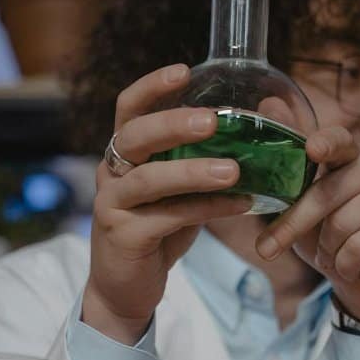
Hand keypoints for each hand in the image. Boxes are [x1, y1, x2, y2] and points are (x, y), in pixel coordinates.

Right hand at [84, 64, 251, 342]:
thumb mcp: (176, 192)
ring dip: (194, 172)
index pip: (128, 109)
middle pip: (135, 136)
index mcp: (123, 155)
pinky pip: (169, 217)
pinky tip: (241, 205)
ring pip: (150, 179)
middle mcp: (111, 173)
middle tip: (213, 121)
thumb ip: (196, 164)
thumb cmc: (156, 233)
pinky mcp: (123, 236)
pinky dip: (208, 208)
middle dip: (173, 124)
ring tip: (234, 170)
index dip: (152, 86)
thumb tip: (249, 133)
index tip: (185, 70)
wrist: (125, 290)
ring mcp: (112, 205)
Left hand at [255, 126, 359, 325]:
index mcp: (351, 160)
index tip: (311, 150)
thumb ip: (287, 162)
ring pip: (342, 223)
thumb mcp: (300, 205)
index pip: (339, 141)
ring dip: (327, 250)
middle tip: (267, 249)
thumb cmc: (331, 240)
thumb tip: (270, 102)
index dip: (325, 143)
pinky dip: (346, 264)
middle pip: (327, 192)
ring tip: (333, 256)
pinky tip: (354, 266)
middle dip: (293, 224)